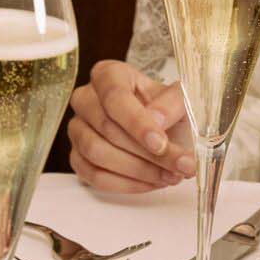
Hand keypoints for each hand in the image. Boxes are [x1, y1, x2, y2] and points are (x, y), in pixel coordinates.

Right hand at [68, 60, 197, 193]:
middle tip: (178, 166)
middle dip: (145, 153)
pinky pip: (93, 176)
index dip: (137, 123)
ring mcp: (77, 128)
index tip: (160, 144)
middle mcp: (86, 98)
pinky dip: (126, 184)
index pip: (115, 97)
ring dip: (137, 171)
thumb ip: (172, 104)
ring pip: (96, 153)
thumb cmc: (171, 111)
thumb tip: (156, 119)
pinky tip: (152, 182)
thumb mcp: (182, 100)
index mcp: (109, 74)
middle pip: (106, 127)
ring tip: (170, 175)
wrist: (168, 130)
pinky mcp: (78, 157)